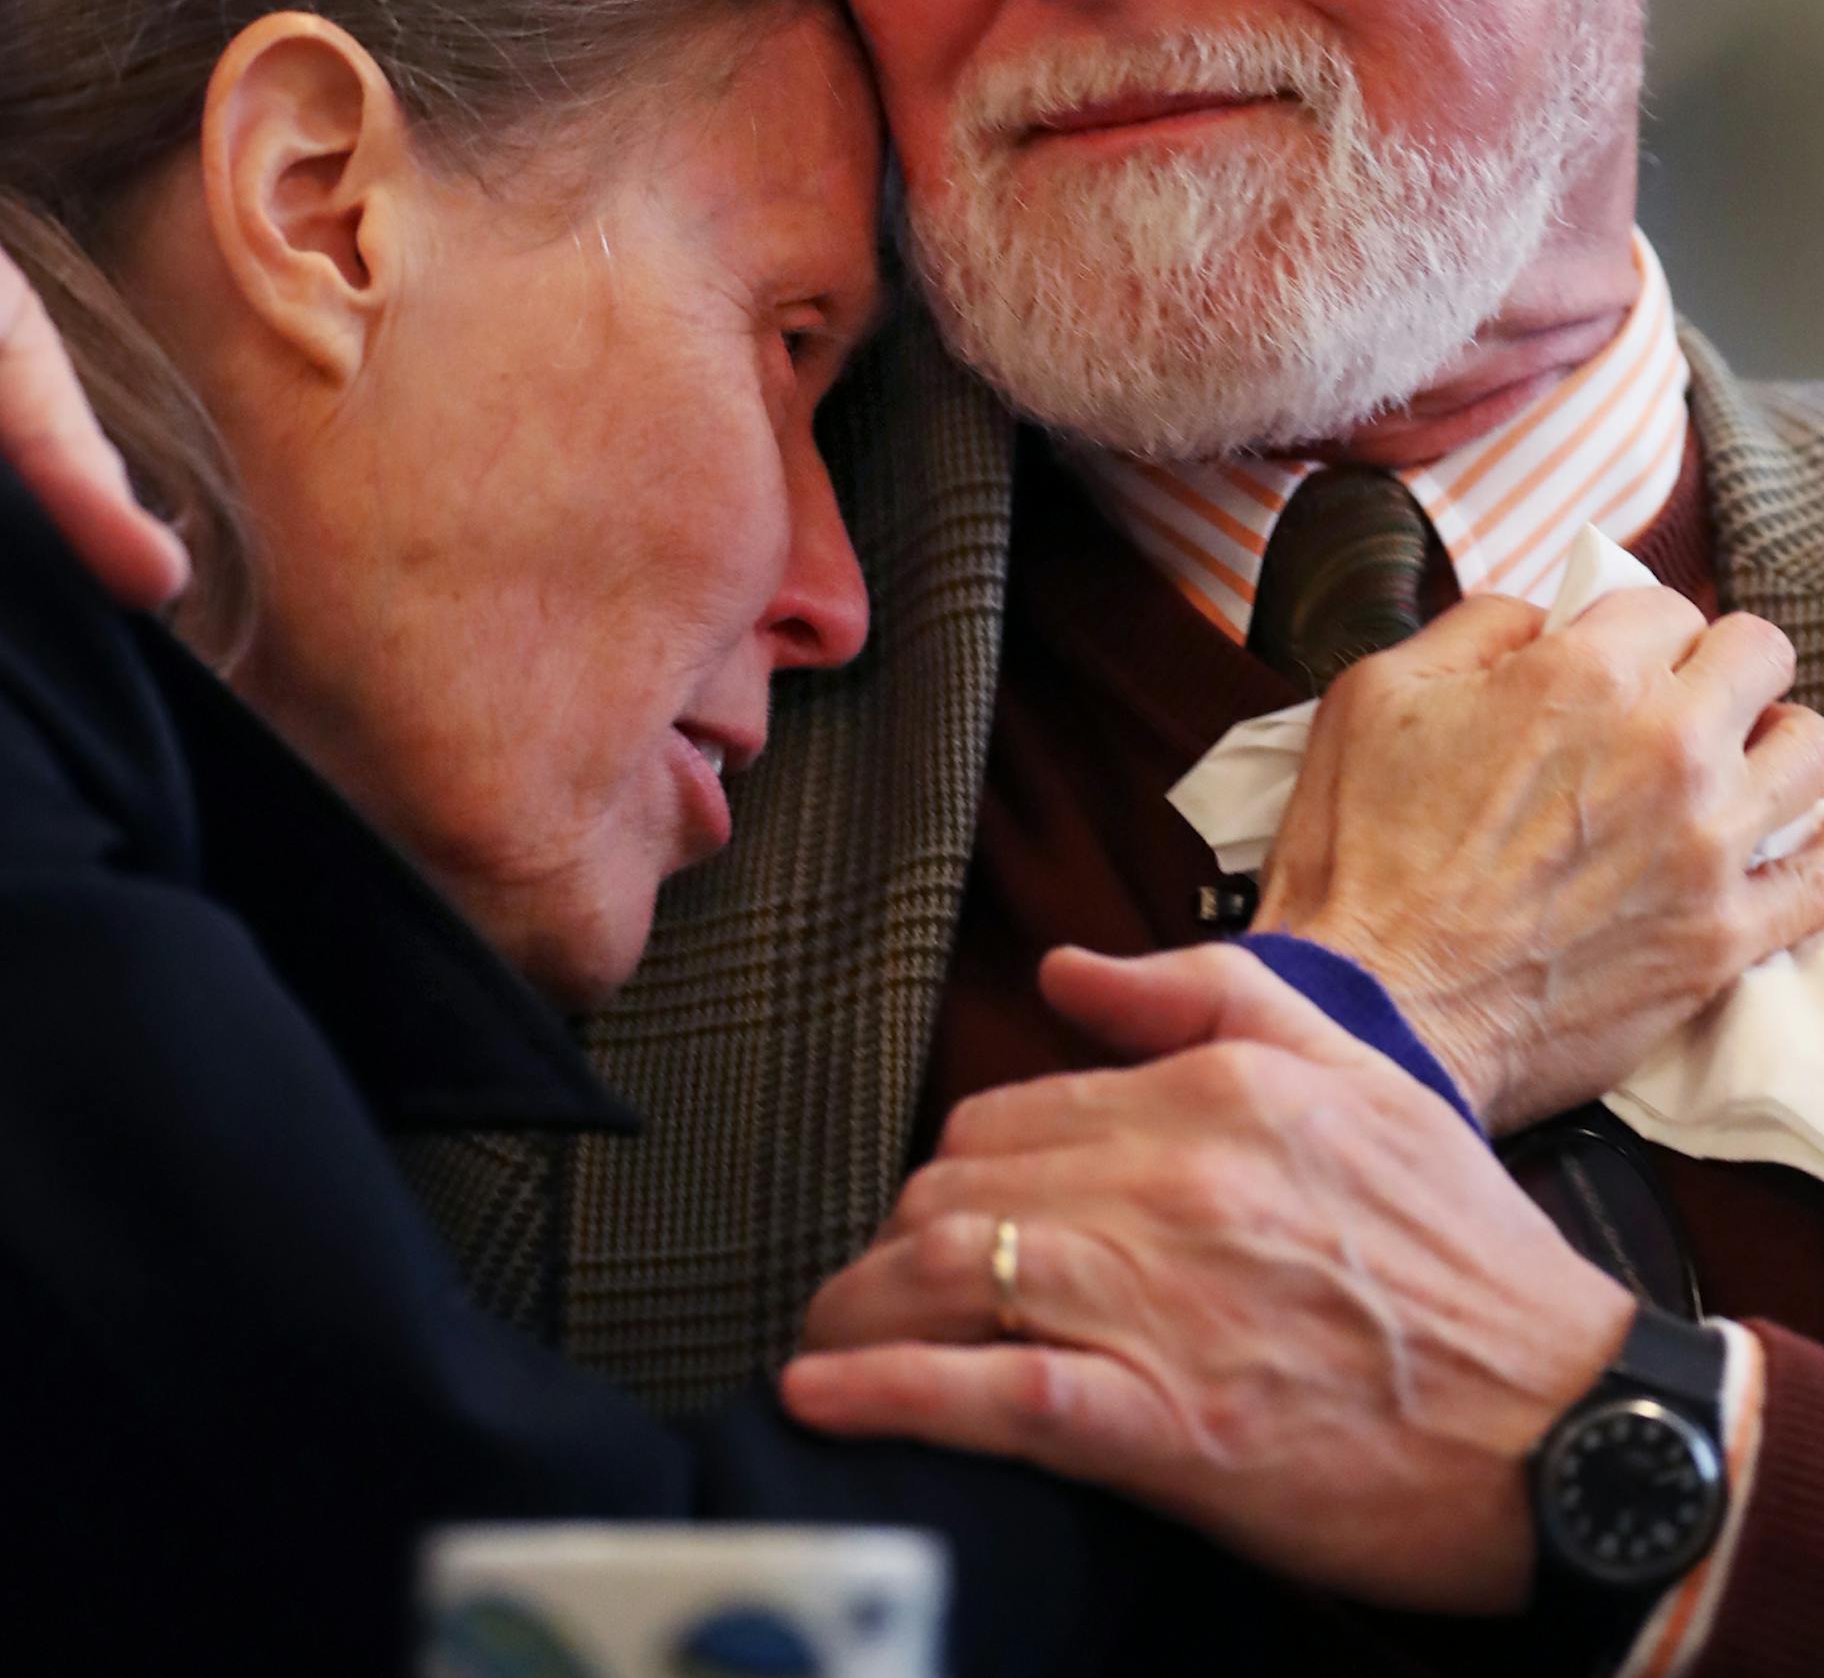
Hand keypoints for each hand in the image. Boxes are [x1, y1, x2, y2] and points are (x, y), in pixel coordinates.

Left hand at [785, 944, 1633, 1614]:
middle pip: (959, 1189)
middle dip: (898, 1242)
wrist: (1574, 1430)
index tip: (940, 1219)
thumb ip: (1207, 995)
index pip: (1010, 1114)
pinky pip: (989, 1394)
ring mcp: (1163, 1303)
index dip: (958, 1173)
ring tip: (827, 1343)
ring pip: (954, 1273)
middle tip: (875, 1290)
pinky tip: (822, 1396)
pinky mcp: (1166, 1426)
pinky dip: (890, 1394)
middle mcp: (1174, 1183)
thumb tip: (1065, 968)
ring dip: (863, 1311)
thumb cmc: (1467, 1260)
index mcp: (1215, 1094)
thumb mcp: (1358, 1078)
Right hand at [1255, 589, 1823, 1130]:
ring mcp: (1709, 846)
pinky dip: (1810, 851)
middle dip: (1713, 666)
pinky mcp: (1725, 937)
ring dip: (1767, 746)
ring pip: (1809, 753)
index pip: (1666, 605)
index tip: (1606, 661)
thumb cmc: (1361, 853)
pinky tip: (1776, 845)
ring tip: (1722, 769)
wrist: (1378, 1007)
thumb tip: (1542, 619)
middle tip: (1667, 702)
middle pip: (1760, 657)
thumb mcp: (1376, 695)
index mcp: (1584, 676)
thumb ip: (1474, 629)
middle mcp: (1668, 747)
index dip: (1628, 628)